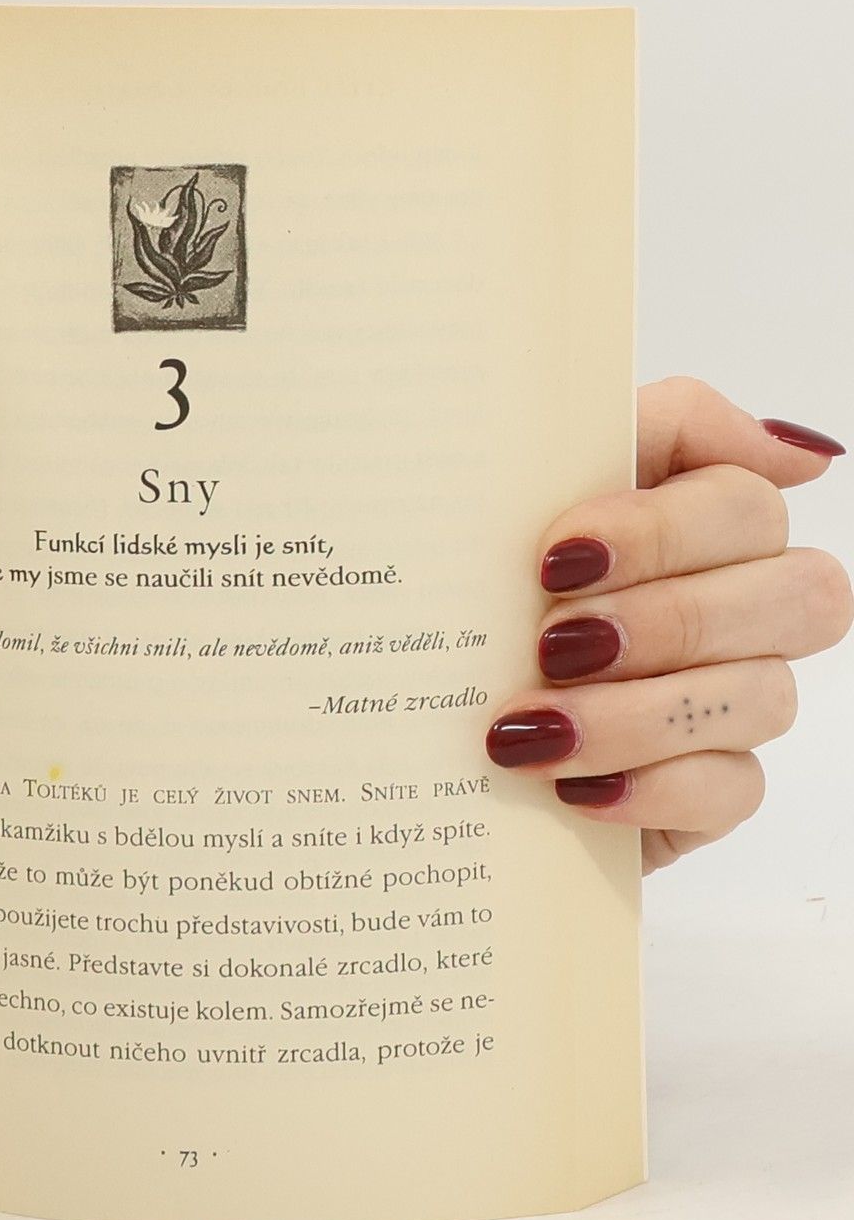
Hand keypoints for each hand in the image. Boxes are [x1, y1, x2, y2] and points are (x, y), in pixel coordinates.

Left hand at [486, 378, 850, 870]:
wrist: (420, 708)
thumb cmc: (478, 584)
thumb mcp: (522, 487)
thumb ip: (656, 429)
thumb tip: (794, 452)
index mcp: (701, 520)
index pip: (744, 505)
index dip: (661, 531)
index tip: (554, 559)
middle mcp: (742, 605)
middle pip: (799, 596)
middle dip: (668, 620)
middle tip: (552, 644)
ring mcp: (736, 701)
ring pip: (765, 697)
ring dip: (638, 713)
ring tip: (532, 727)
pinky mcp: (712, 789)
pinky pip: (734, 790)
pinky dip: (650, 786)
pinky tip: (569, 787)